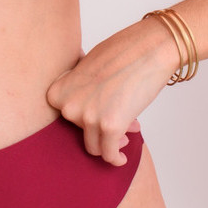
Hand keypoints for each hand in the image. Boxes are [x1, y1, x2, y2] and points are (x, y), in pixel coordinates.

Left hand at [46, 22, 175, 165]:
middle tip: (120, 119)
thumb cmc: (122, 52)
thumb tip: (86, 114)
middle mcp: (68, 105)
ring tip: (126, 132)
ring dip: (110, 142)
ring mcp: (88, 117)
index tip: (100, 112)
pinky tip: (121, 158)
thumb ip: (81, 91)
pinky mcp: (110, 126)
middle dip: (101, 127)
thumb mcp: (88, 68)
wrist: (149, 48)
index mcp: (58, 90)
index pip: (66, 117)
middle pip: (79, 131)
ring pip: (94, 146)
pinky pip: (109, 154)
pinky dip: (115, 158)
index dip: (85, 115)